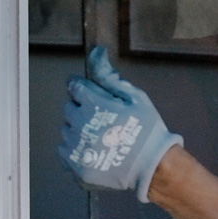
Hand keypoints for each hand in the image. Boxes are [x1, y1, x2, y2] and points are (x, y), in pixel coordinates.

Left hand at [59, 46, 182, 201]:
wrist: (152, 166)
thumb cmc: (147, 128)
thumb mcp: (134, 97)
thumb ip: (109, 76)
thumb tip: (96, 52)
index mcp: (93, 104)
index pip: (74, 87)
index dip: (84, 89)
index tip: (93, 96)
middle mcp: (79, 124)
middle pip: (70, 108)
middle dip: (83, 109)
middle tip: (104, 119)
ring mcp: (76, 147)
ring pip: (67, 130)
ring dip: (79, 129)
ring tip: (101, 137)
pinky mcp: (75, 166)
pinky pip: (64, 152)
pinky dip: (75, 150)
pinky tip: (94, 151)